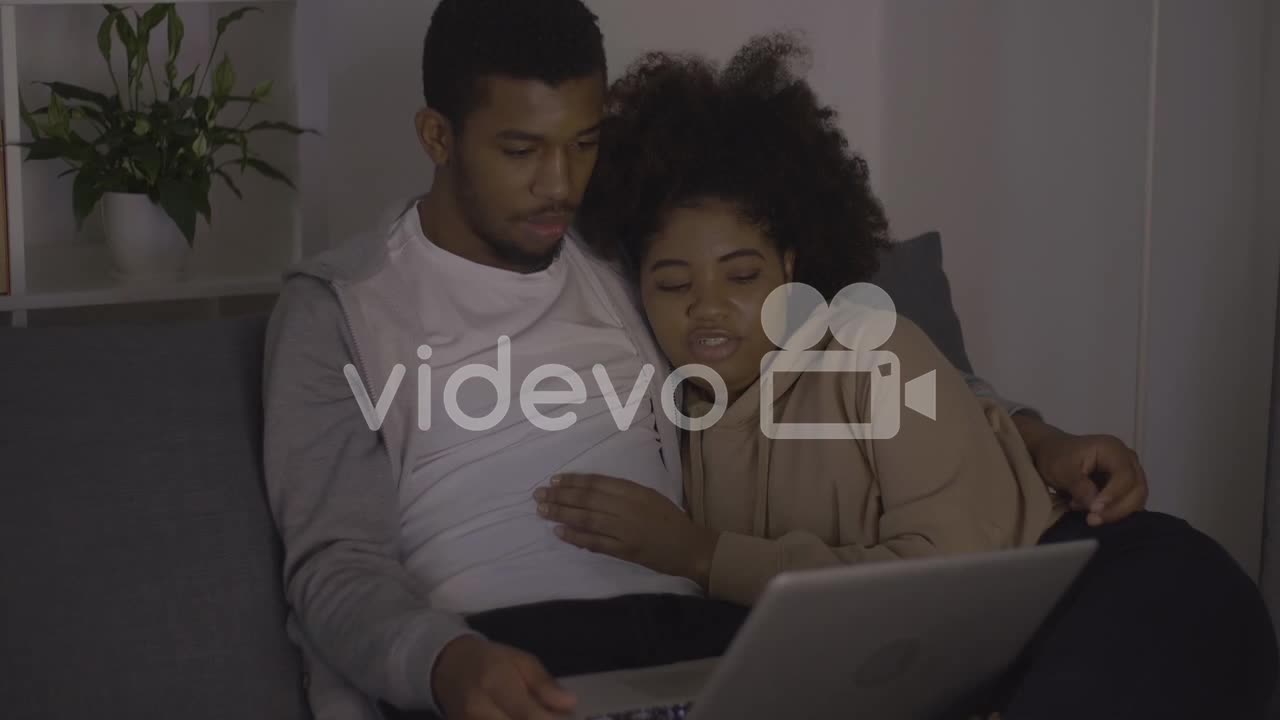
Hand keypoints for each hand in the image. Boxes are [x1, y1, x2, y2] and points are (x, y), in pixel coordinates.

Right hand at [432, 635, 575, 719]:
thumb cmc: (490, 661)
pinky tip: (522, 718)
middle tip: (557, 718)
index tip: (569, 718)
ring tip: (541, 716)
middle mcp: (478, 710)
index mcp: (494, 683)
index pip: (528, 714)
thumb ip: (544, 684)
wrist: (449, 667)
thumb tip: (569, 704)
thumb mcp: (521, 661)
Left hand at [534, 474, 719, 586]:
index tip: (555, 480)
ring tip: (542, 510)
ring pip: (587, 518)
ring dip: (562, 514)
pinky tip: (559, 532)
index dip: (574, 481)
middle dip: (560, 496)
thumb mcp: (649, 497)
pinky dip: (575, 537)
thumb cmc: (670, 519)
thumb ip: (623, 493)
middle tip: (539, 494)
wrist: (690, 547)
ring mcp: (625, 530)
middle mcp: (628, 507)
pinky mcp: (625, 550)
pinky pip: (595, 542)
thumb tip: (591, 491)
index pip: (598, 483)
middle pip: (587, 499)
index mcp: (634, 491)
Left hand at [1013, 415, 1147, 525]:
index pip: (1125, 475)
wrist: (1051, 453)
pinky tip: (1095, 516)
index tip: (1095, 510)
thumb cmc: (1056, 457)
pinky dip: (1115, 513)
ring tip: (1090, 517)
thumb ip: (1080, 487)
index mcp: (1113, 449)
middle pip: (1137, 489)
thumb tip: (1096, 507)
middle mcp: (1127, 460)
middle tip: (1093, 520)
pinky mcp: (1126, 487)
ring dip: (1116, 513)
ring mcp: (1129, 473)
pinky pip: (1129, 504)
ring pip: (1136, 499)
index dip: (1113, 495)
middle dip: (1117, 509)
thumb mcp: (1061, 470)